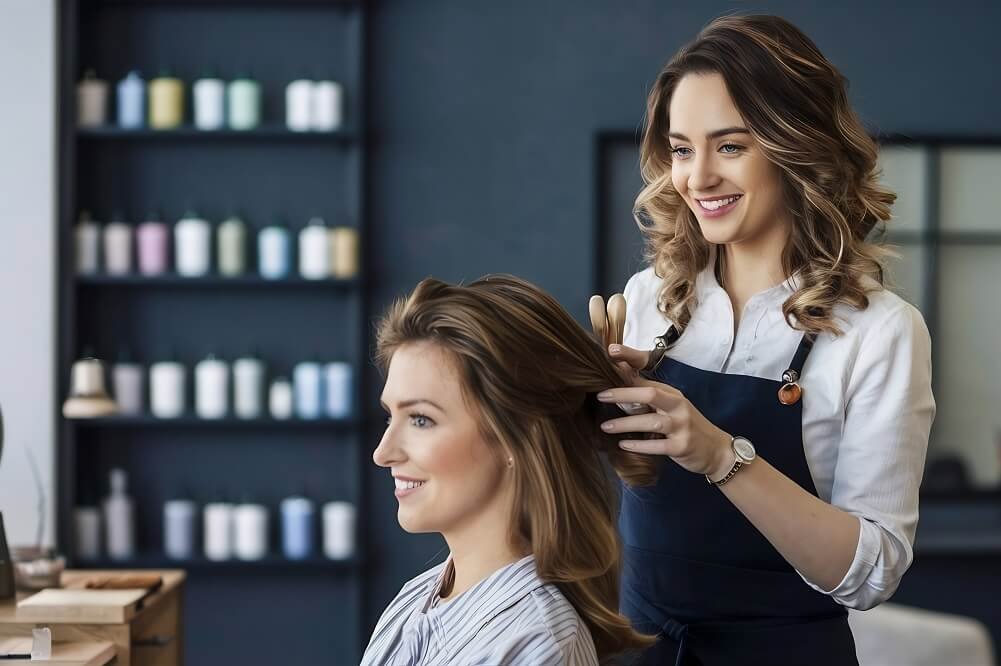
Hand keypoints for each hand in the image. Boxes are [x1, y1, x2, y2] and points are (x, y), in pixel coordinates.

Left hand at [600, 344, 733, 478]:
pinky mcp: (682, 446)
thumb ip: (648, 394)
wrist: (717, 450)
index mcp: (672, 394)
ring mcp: (682, 426)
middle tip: (601, 396)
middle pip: (650, 394)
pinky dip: (639, 445)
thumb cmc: (686, 426)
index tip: (610, 357)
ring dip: (626, 423)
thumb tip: (621, 374)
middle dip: (623, 393)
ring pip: (651, 421)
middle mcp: (678, 406)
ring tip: (605, 426)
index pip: (647, 379)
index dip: (628, 368)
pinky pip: (657, 445)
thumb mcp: (671, 406)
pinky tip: (623, 445)